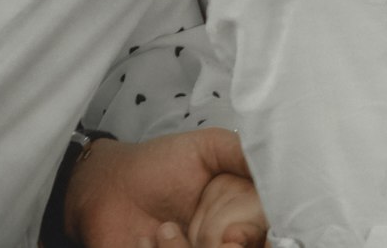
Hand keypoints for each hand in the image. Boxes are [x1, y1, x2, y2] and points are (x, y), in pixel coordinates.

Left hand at [63, 128, 251, 247]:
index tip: (233, 238)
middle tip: (199, 237)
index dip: (253, 239)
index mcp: (244, 218)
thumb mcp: (206, 148)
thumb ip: (242, 153)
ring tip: (161, 230)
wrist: (108, 186)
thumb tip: (278, 167)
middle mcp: (225, 244)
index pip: (267, 238)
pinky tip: (143, 241)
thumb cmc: (160, 164)